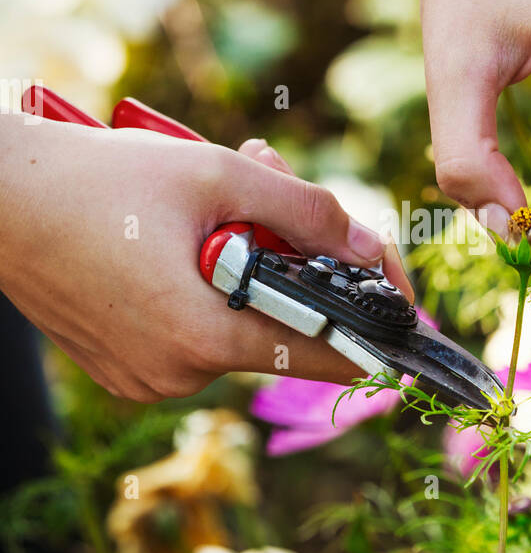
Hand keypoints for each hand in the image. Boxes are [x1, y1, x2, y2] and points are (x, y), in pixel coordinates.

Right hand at [0, 116, 409, 400]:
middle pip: (276, 328)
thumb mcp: (217, 175)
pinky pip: (191, 331)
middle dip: (294, 265)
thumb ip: (305, 211)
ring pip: (234, 326)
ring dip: (248, 269)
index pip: (319, 355)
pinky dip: (207, 287)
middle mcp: (175, 375)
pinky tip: (183, 234)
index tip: (410, 324)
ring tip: (215, 200)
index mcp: (203, 337)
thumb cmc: (98, 180)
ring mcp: (144, 378)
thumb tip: (368, 247)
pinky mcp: (122, 366)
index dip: (369, 334)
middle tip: (277, 191)